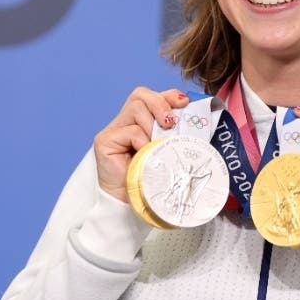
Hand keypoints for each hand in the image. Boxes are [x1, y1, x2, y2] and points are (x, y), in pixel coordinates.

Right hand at [92, 87, 187, 202]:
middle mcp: (125, 121)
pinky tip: (145, 155)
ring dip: (153, 125)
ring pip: (136, 107)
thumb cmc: (152, 178)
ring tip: (157, 144)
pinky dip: (143, 142)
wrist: (134, 204)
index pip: (153, 96)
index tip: (185, 104)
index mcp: (141, 121)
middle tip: (171, 123)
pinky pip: (131, 131)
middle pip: (141, 95)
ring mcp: (113, 130)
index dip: (169, 96)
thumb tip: (195, 120)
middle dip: (161, 104)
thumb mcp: (168, 150)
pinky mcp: (104, 140)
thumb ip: (175, 133)